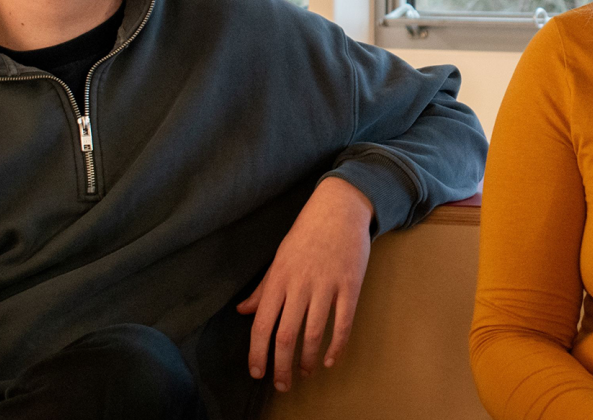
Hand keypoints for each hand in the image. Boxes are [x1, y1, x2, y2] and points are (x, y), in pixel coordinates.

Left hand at [237, 176, 373, 391]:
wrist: (340, 208)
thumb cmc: (306, 234)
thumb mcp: (279, 258)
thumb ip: (263, 288)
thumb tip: (242, 311)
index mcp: (278, 279)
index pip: (262, 324)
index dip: (257, 352)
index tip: (257, 372)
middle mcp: (299, 285)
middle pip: (286, 335)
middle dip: (282, 366)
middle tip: (281, 385)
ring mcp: (326, 285)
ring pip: (314, 334)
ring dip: (307, 360)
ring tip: (304, 373)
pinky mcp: (350, 286)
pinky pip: (343, 323)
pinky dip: (336, 346)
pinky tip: (329, 360)